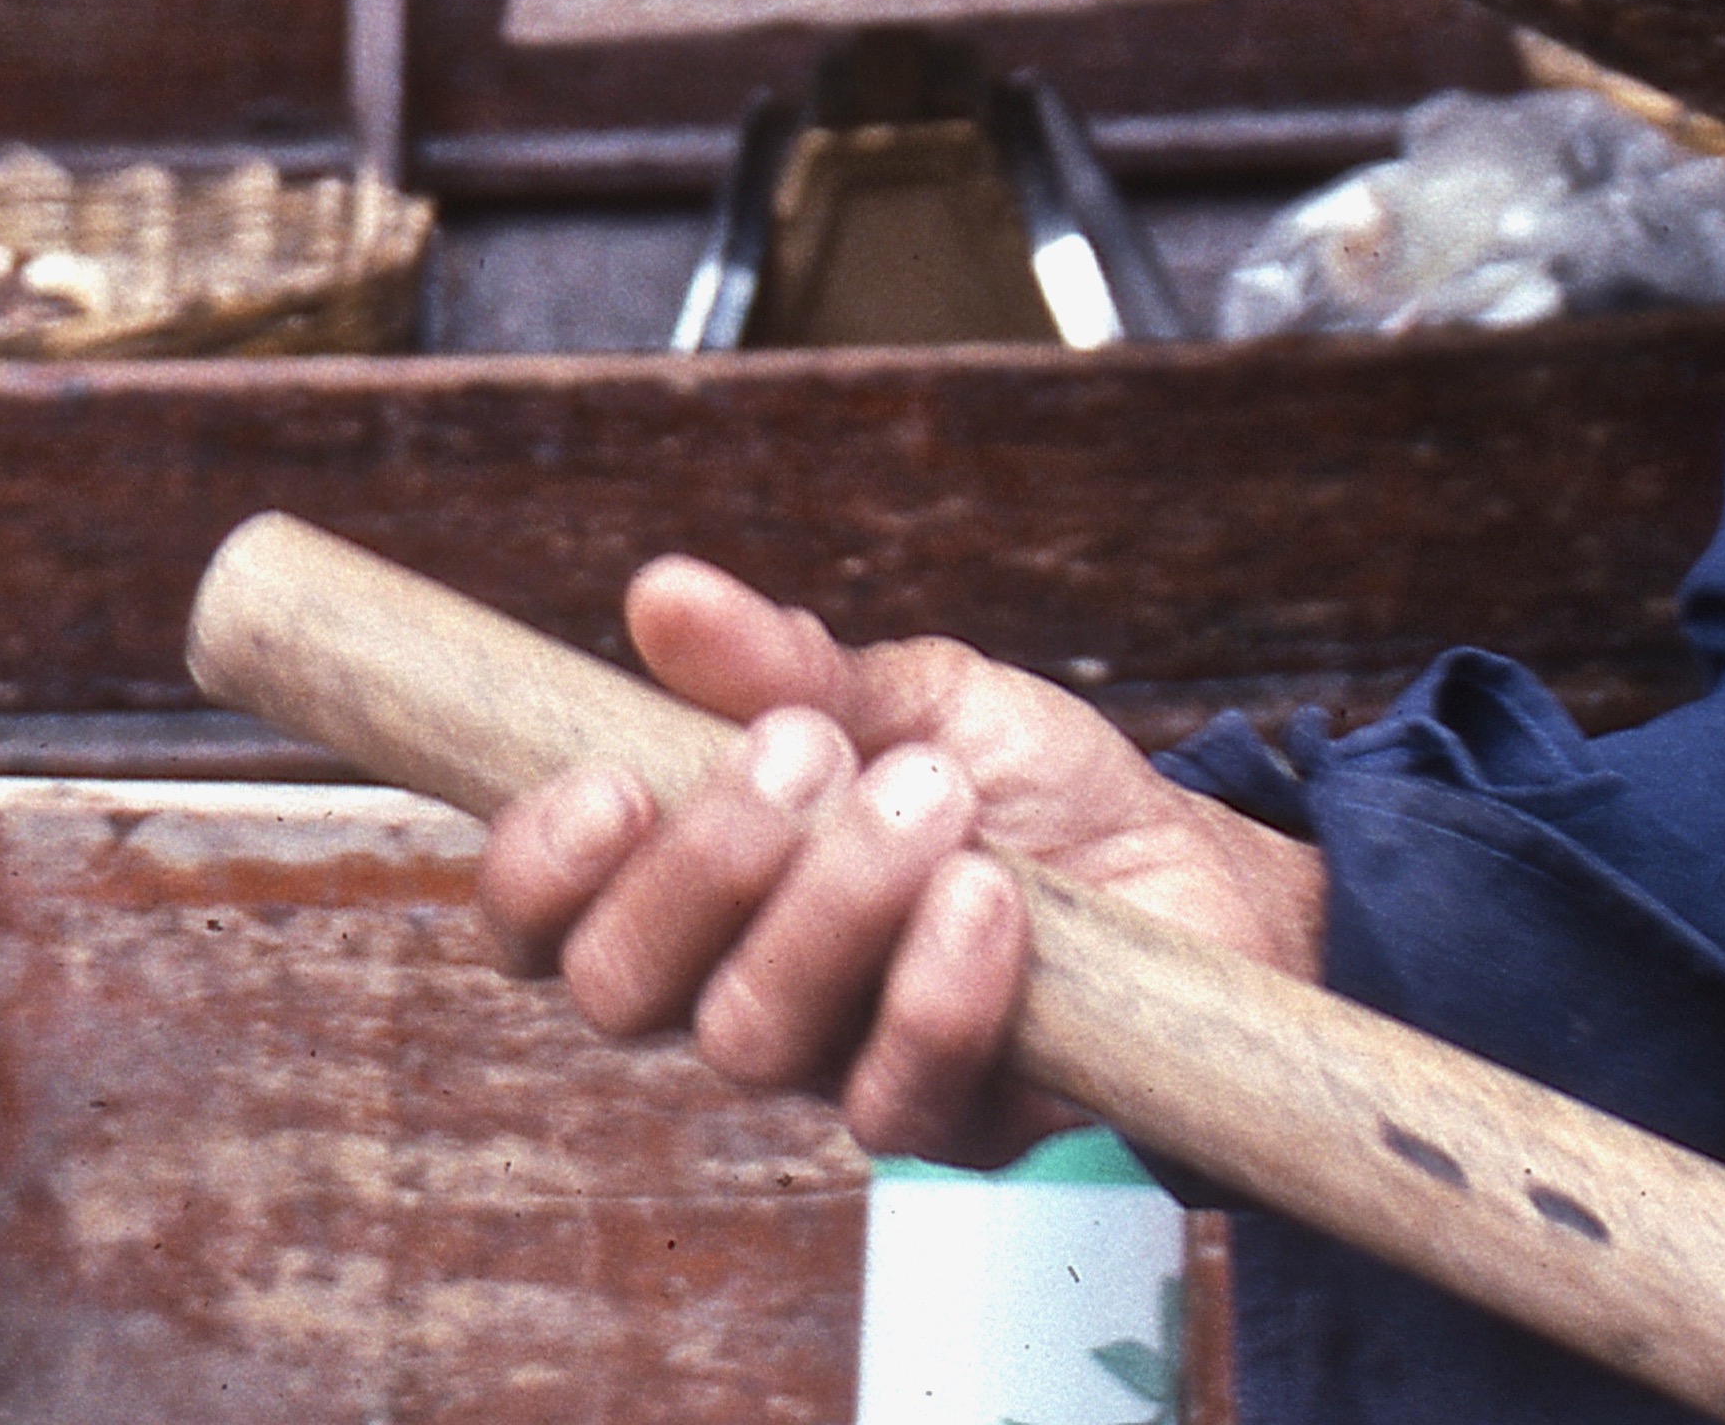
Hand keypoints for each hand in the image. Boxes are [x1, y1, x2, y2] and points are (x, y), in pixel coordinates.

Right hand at [483, 556, 1325, 1168]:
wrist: (1187, 861)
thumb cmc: (1022, 780)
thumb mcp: (912, 691)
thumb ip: (784, 664)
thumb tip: (663, 595)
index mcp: (701, 888)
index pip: (546, 922)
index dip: (537, 871)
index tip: (611, 783)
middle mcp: (739, 990)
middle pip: (623, 989)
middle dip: (703, 862)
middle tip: (807, 751)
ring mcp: (835, 1070)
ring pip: (748, 1040)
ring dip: (835, 899)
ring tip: (932, 795)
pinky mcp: (948, 1128)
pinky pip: (894, 1093)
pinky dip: (938, 983)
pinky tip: (992, 899)